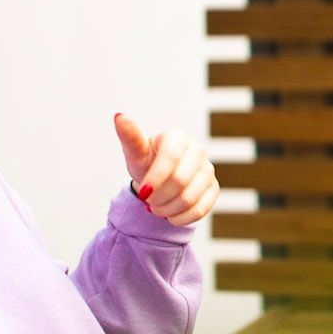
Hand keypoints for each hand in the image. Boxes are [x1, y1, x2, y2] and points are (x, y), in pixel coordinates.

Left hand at [114, 113, 218, 227]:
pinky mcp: (213, 188)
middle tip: (148, 202)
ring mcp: (208, 169)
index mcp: (177, 137)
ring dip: (168, 210)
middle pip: (180, 180)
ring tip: (157, 209)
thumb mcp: (135, 154)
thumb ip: (129, 137)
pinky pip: (201, 208)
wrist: (159, 181)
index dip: (155, 178)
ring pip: (190, 197)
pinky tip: (170, 216)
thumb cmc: (146, 164)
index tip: (142, 193)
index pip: (170, 157)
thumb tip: (119, 115)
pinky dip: (181, 218)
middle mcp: (197, 150)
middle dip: (159, 197)